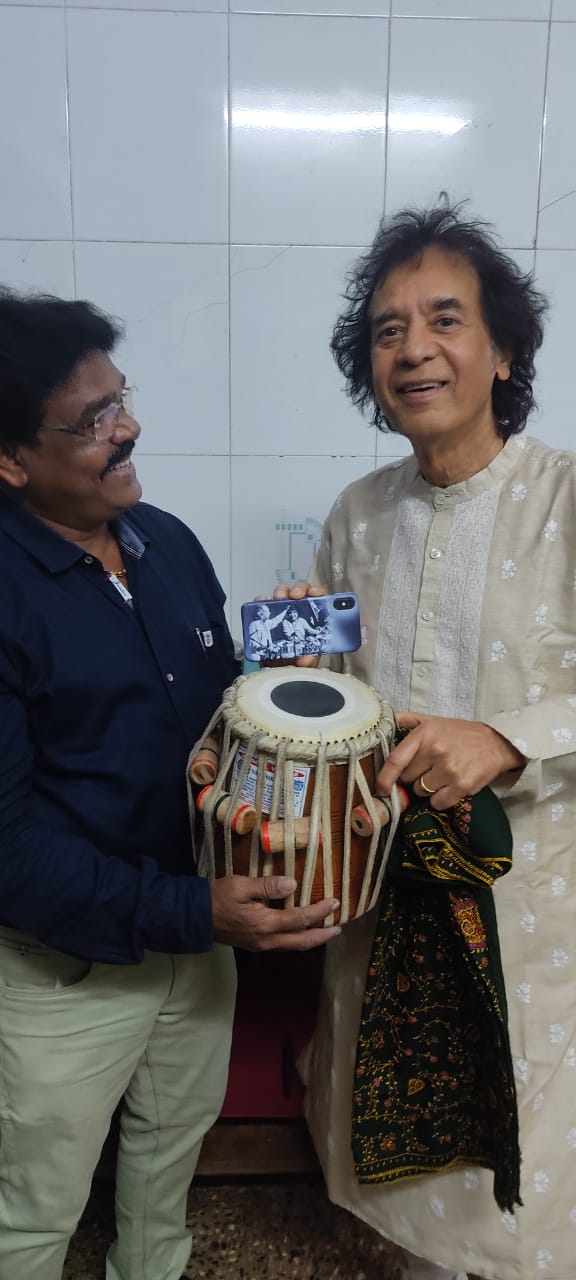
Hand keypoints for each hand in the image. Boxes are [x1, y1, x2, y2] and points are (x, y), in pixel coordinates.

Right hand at [210, 874, 340, 950]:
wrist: (194, 917)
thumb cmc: (217, 897)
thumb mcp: (241, 885)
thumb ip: (267, 886)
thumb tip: (293, 885)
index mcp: (265, 924)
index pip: (300, 919)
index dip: (320, 911)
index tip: (335, 902)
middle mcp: (266, 939)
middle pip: (302, 941)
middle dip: (322, 935)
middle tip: (339, 927)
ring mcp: (260, 945)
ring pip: (293, 946)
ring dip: (311, 939)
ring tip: (325, 931)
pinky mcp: (254, 944)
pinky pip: (283, 944)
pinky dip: (297, 939)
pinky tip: (300, 932)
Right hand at [265, 581, 326, 668]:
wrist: (276, 667)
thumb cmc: (295, 659)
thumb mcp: (307, 661)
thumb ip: (310, 660)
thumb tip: (306, 659)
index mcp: (314, 618)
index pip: (320, 598)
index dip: (318, 592)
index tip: (315, 593)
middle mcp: (298, 611)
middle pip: (301, 591)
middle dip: (299, 589)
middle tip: (296, 595)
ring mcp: (281, 611)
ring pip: (282, 593)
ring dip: (281, 592)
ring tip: (279, 598)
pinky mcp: (266, 614)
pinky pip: (262, 602)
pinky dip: (262, 601)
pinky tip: (264, 607)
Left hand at [376, 711, 526, 810]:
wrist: (497, 743)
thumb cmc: (461, 733)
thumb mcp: (433, 720)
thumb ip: (407, 719)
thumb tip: (385, 719)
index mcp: (425, 734)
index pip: (396, 760)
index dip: (384, 778)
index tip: (381, 789)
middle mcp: (436, 750)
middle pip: (407, 779)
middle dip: (412, 778)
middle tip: (425, 770)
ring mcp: (449, 769)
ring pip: (421, 792)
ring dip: (426, 789)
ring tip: (440, 776)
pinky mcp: (462, 786)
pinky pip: (438, 802)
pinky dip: (440, 799)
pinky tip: (449, 787)